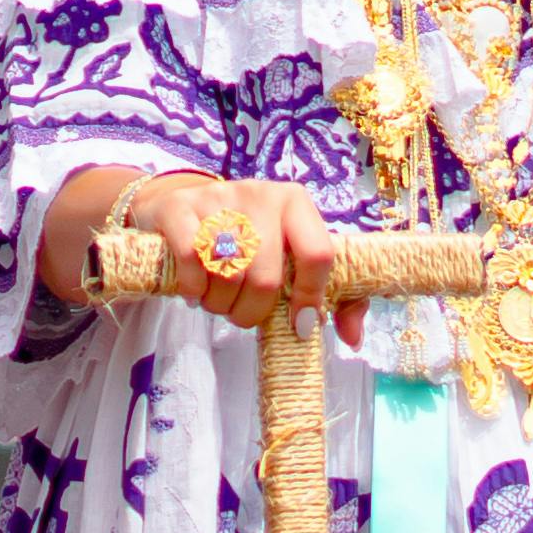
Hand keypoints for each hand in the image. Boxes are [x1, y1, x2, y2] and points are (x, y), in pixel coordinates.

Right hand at [109, 174, 351, 339]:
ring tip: (217, 300)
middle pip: (267, 277)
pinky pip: (192, 259)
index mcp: (296, 203)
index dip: (309, 298)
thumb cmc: (249, 241)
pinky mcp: (180, 207)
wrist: (184, 207)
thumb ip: (334, 297)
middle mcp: (261, 194)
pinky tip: (194, 291)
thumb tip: (353, 339)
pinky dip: (193, 288)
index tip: (298, 324)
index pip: (317, 254)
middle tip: (241, 314)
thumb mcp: (291, 258)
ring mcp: (219, 197)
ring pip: (228, 273)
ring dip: (220, 303)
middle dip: (251, 312)